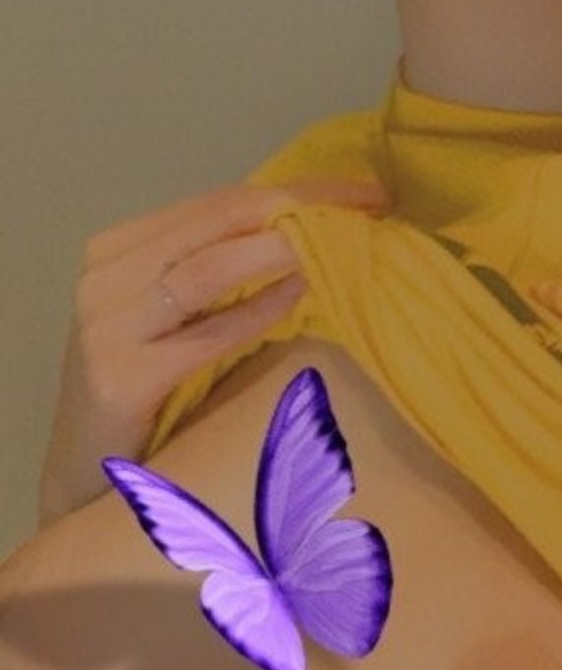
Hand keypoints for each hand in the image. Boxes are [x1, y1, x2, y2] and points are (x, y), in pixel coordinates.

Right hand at [37, 174, 389, 526]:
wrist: (84, 481)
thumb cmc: (143, 394)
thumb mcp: (172, 317)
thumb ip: (217, 271)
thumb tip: (311, 230)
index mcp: (118, 249)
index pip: (219, 201)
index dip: (294, 189)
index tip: (362, 190)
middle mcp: (105, 276)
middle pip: (219, 219)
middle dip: (301, 204)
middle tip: (370, 203)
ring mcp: (107, 327)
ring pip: (208, 268)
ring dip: (282, 248)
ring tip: (342, 240)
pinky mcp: (120, 380)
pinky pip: (206, 335)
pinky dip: (258, 311)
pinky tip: (302, 295)